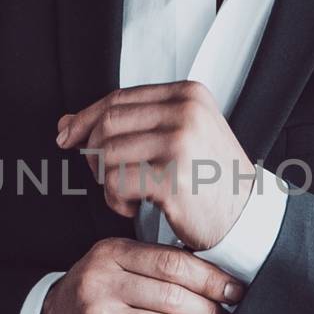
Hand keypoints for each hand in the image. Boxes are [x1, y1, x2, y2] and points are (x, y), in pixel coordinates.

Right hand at [39, 236, 245, 313]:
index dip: (211, 278)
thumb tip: (215, 275)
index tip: (232, 289)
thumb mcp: (116, 263)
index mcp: (112, 255)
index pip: (174, 263)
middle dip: (209, 312)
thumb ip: (155, 262)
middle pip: (175, 298)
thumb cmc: (93, 294)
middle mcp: (102, 285)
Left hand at [56, 80, 255, 250]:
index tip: (66, 136)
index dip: (86, 118)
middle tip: (104, 176)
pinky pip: (116, 184)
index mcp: (187, 94)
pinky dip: (115, 202)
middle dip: (94, 153)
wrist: (246, 218)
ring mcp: (180, 142)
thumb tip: (67, 123)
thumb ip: (129, 125)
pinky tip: (133, 208)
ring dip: (107, 181)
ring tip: (128, 195)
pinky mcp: (173, 178)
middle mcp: (186, 111)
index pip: (119, 98)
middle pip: (108, 123)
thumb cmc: (209, 180)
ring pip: (107, 154)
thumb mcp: (178, 137)